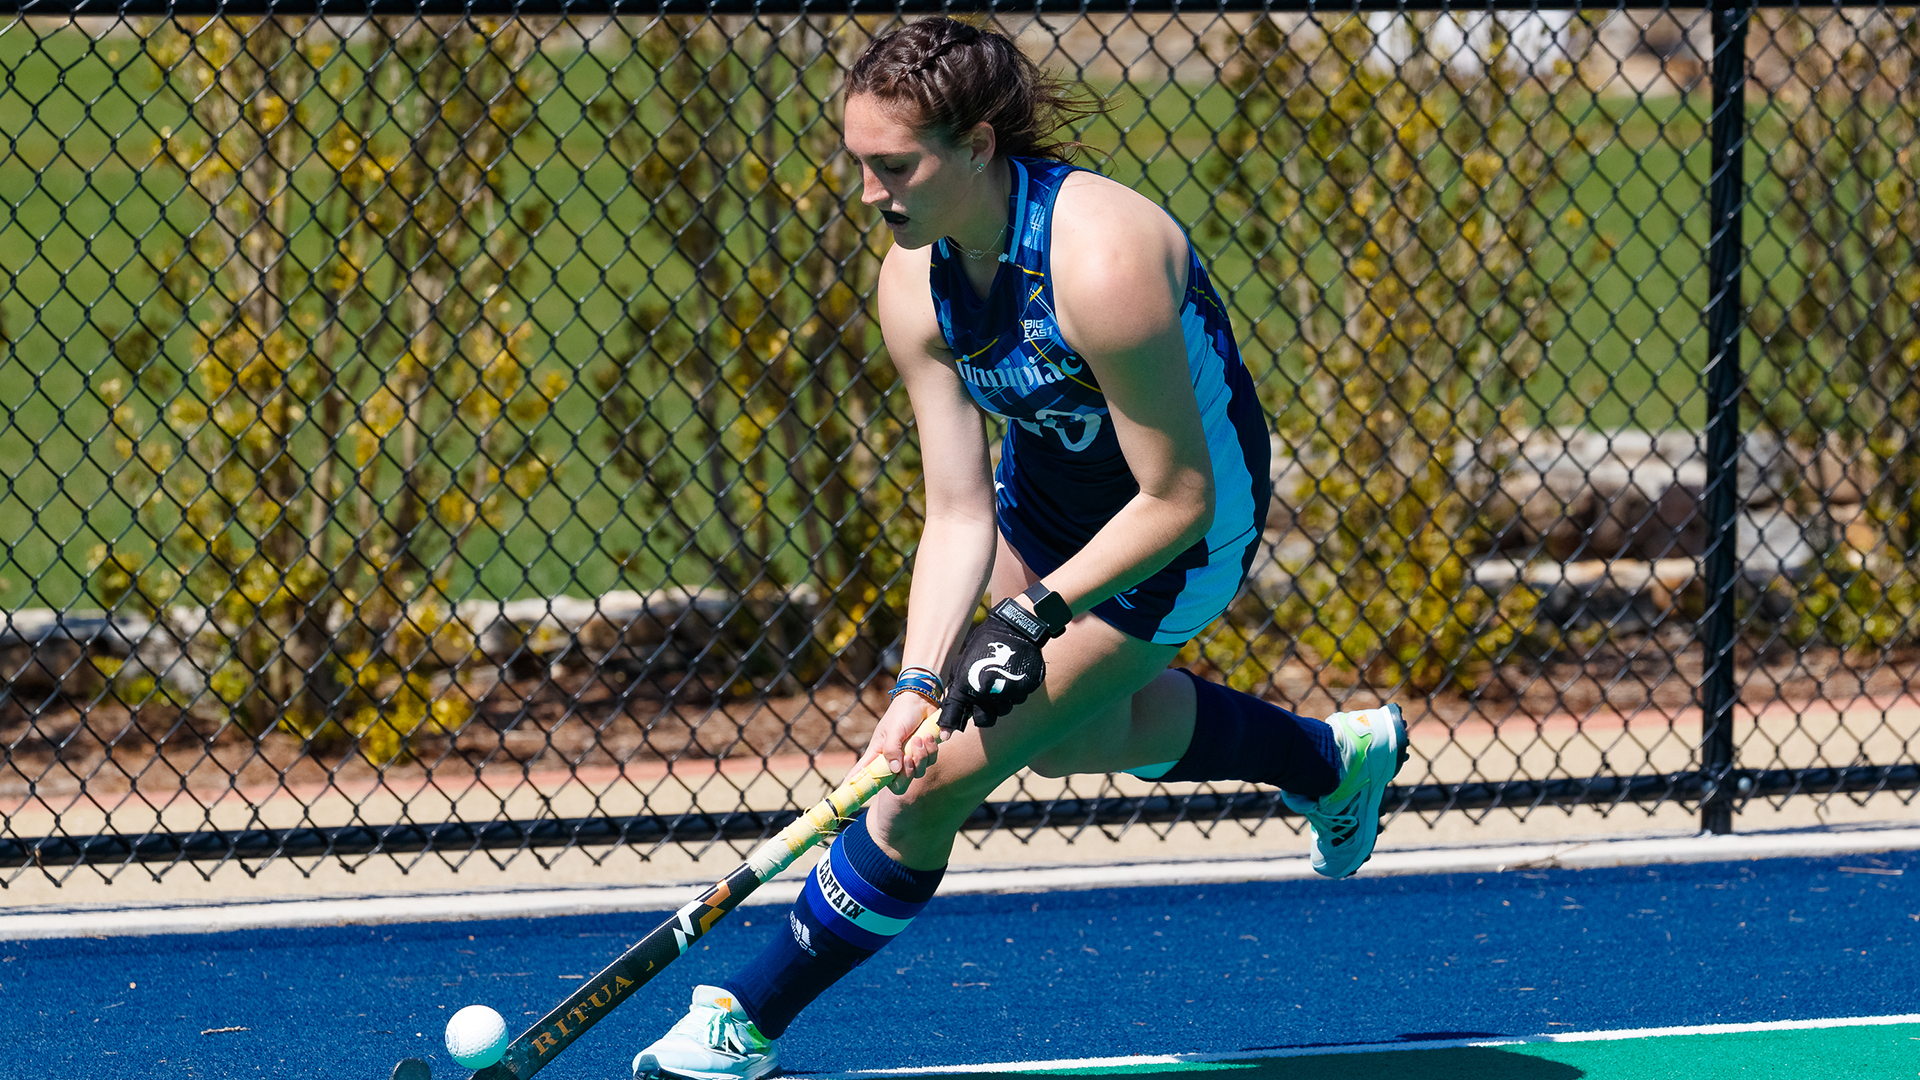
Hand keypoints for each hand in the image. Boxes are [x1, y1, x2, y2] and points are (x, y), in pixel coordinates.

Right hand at [849, 692, 946, 794]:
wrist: (922, 699)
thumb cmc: (901, 713)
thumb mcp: (892, 730)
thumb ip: (892, 750)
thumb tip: (895, 770)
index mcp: (880, 755)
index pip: (866, 773)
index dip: (857, 784)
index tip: (847, 791)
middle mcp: (894, 760)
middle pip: (899, 784)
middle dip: (908, 773)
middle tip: (909, 757)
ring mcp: (910, 757)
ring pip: (918, 772)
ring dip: (922, 756)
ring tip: (921, 738)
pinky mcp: (925, 752)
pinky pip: (931, 760)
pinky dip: (932, 749)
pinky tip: (929, 736)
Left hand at [939, 598, 1051, 732]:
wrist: (1013, 629)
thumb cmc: (983, 645)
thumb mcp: (962, 664)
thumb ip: (956, 691)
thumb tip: (949, 713)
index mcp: (969, 686)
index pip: (957, 714)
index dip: (951, 724)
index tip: (947, 734)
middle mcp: (988, 694)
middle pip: (984, 720)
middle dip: (983, 712)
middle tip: (983, 698)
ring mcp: (1008, 693)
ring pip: (1003, 709)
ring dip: (999, 701)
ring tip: (998, 681)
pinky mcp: (1025, 689)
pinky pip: (1017, 699)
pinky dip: (1013, 692)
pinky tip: (1010, 676)